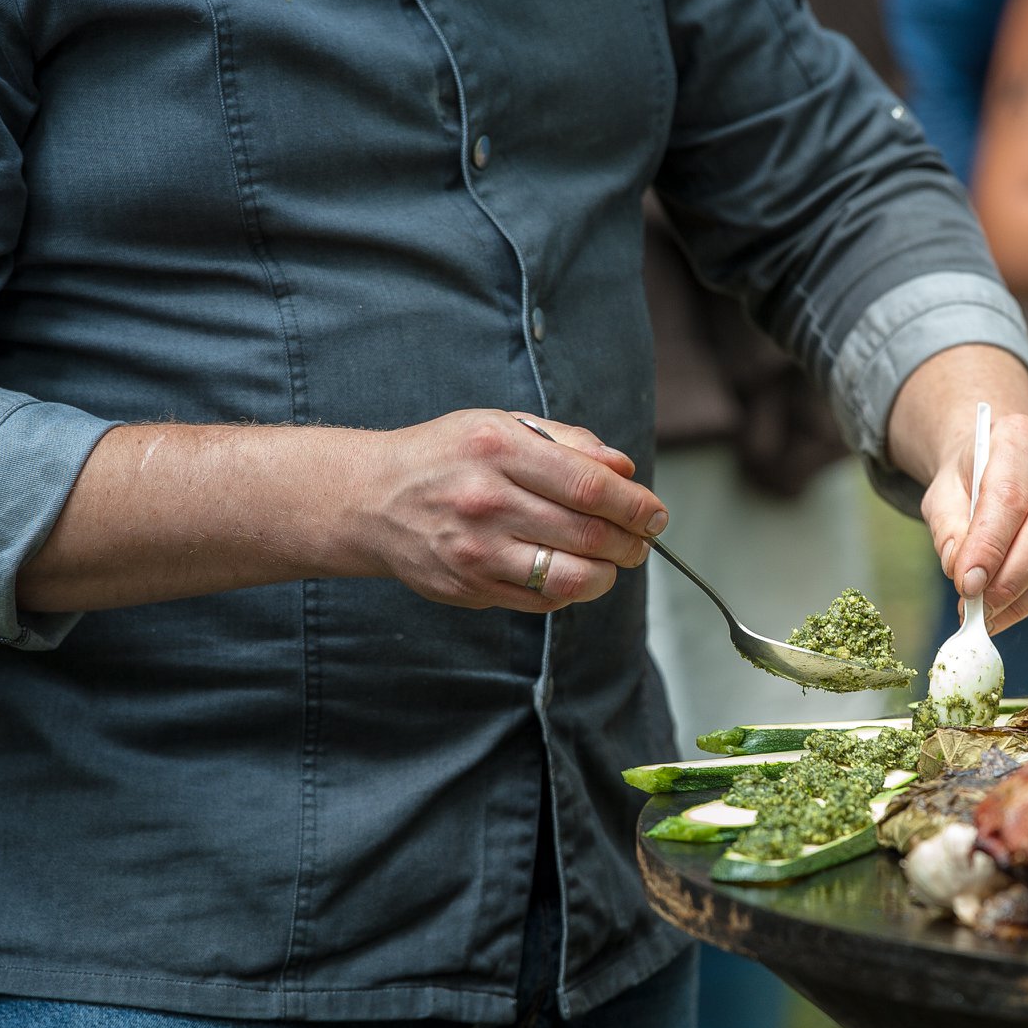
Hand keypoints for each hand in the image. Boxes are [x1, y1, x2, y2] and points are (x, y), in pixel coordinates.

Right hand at [357, 409, 667, 611]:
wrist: (370, 500)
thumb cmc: (449, 456)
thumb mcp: (503, 426)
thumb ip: (569, 442)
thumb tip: (625, 469)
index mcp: (499, 449)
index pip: (591, 485)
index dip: (636, 505)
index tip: (657, 514)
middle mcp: (486, 501)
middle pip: (589, 534)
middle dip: (631, 543)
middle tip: (643, 542)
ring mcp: (476, 551)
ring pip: (571, 578)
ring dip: (608, 574)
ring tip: (615, 562)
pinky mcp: (469, 588)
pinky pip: (542, 601)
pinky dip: (570, 592)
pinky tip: (572, 572)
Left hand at [888, 345, 1027, 631]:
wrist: (1001, 462)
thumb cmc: (970, 480)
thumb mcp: (943, 494)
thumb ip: (948, 530)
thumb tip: (964, 575)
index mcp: (1019, 438)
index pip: (1009, 498)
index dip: (989, 548)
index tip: (966, 586)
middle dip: (1011, 580)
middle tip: (979, 610)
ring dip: (1027, 597)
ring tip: (990, 616)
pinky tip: (1012, 607)